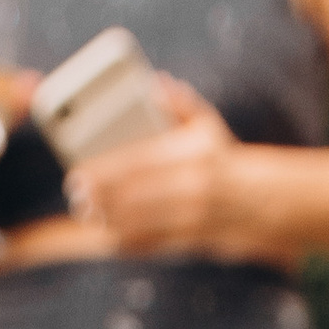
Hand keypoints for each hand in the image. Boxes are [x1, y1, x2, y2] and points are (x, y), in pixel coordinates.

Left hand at [65, 85, 248, 253]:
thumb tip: (155, 85)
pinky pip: (151, 243)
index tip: (82, 172)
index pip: (140, 162)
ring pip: (141, 222)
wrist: (251, 202)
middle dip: (102, 196)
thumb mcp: (205, 124)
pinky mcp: (187, 241)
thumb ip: (179, 103)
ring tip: (87, 211)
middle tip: (77, 194)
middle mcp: (194, 188)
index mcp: (194, 155)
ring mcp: (192, 218)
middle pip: (135, 194)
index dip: (107, 170)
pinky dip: (127, 239)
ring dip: (109, 219)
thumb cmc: (217, 156)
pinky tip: (109, 230)